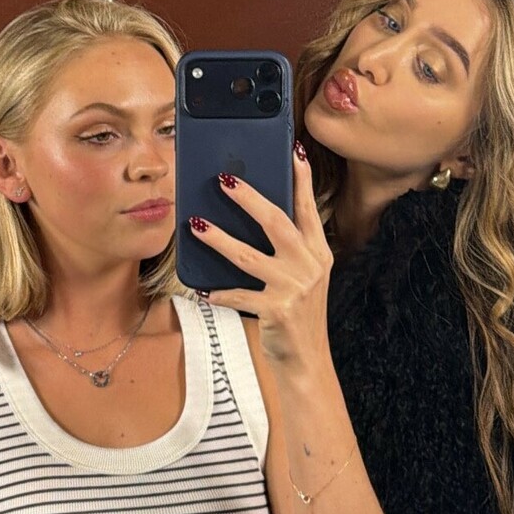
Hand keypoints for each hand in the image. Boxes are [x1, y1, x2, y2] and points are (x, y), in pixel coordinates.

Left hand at [191, 146, 332, 367]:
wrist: (307, 361)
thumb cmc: (298, 313)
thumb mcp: (303, 277)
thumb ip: (288, 249)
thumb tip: (254, 215)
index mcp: (318, 252)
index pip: (308, 208)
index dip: (301, 180)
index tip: (293, 151)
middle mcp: (310, 265)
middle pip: (276, 222)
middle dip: (248, 198)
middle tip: (224, 180)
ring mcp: (294, 288)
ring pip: (247, 255)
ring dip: (218, 239)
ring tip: (195, 225)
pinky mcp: (277, 310)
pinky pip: (239, 295)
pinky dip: (218, 292)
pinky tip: (201, 289)